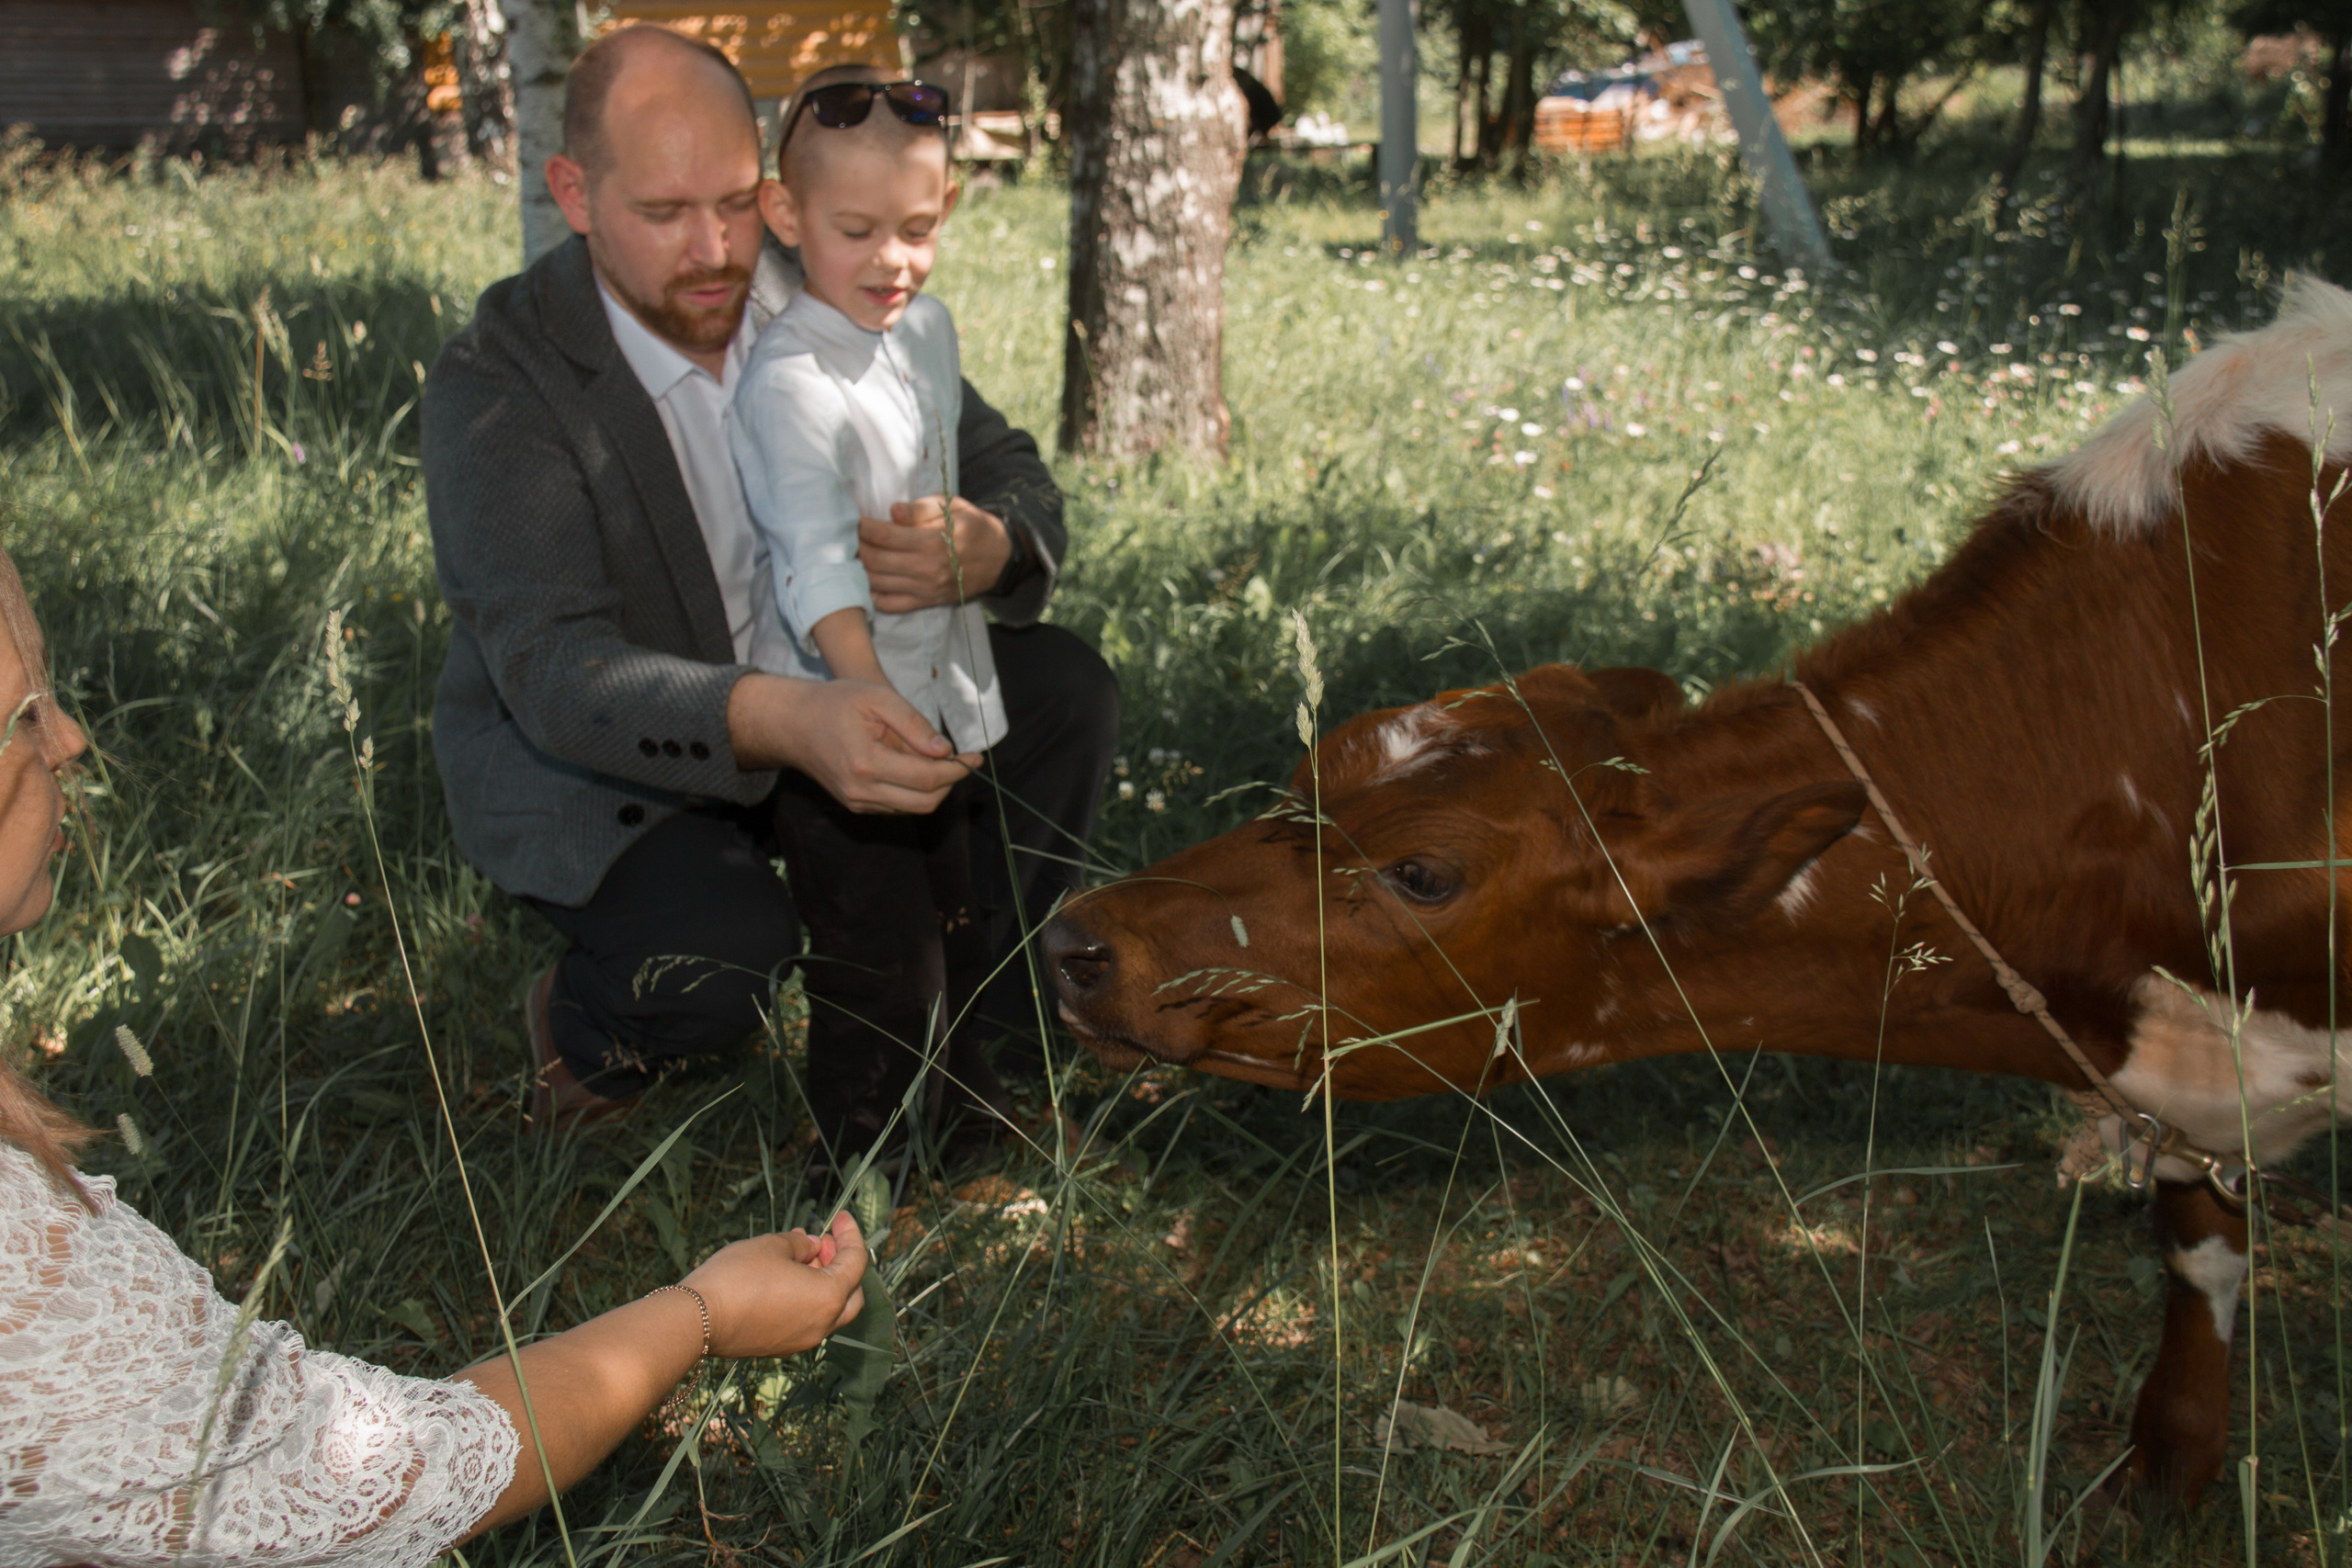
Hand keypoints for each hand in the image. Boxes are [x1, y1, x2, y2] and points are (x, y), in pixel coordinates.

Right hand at [685, 1212, 868, 1358]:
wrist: (697, 1319)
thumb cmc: (737, 1277)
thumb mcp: (773, 1246)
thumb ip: (800, 1243)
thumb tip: (811, 1246)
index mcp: (828, 1297)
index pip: (855, 1263)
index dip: (850, 1235)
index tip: (840, 1217)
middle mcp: (822, 1325)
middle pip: (851, 1293)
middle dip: (842, 1264)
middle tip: (823, 1242)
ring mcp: (802, 1339)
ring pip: (829, 1309)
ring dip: (823, 1280)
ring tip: (800, 1255)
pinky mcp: (781, 1345)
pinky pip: (807, 1319)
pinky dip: (806, 1297)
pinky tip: (785, 1277)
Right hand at [727, 672, 977, 812]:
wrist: (792, 724)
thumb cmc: (834, 703)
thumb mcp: (877, 698)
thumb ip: (913, 724)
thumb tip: (945, 751)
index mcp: (867, 763)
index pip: (927, 778)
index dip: (957, 769)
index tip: (975, 757)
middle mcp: (861, 791)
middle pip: (925, 802)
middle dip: (949, 783)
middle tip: (960, 760)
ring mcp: (857, 802)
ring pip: (913, 808)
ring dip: (932, 788)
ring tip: (933, 758)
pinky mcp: (855, 805)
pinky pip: (896, 806)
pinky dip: (914, 791)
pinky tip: (913, 766)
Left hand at [858, 495, 1012, 612]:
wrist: (999, 558)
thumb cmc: (973, 526)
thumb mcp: (953, 506)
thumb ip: (921, 509)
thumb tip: (893, 511)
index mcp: (932, 541)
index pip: (883, 535)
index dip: (861, 526)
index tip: (850, 518)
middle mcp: (925, 568)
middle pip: (874, 560)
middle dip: (855, 546)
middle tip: (845, 537)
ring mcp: (924, 589)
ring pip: (877, 582)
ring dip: (858, 569)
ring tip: (850, 555)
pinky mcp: (926, 602)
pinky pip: (890, 604)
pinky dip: (871, 595)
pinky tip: (864, 581)